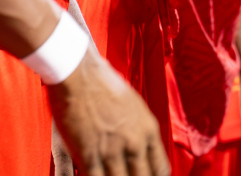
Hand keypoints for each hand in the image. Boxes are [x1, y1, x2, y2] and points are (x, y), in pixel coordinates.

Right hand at [47, 49, 169, 175]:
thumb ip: (139, 131)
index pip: (161, 169)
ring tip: (111, 175)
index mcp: (149, 130)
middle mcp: (135, 142)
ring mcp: (112, 151)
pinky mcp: (89, 155)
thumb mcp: (134, 106)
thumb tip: (140, 151)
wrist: (80, 74)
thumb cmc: (104, 85)